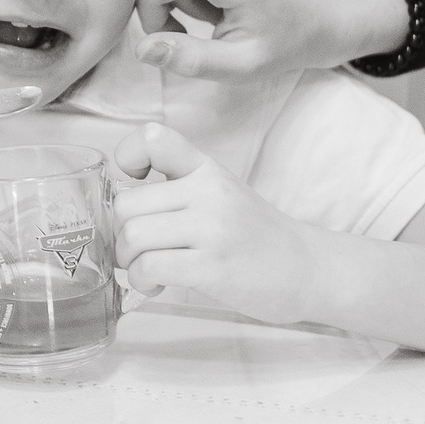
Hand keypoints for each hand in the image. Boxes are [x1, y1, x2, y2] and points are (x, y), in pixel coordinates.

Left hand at [110, 123, 310, 313]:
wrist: (305, 269)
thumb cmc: (255, 237)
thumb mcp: (222, 195)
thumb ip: (179, 190)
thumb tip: (121, 211)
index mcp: (206, 170)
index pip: (154, 138)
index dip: (128, 156)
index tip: (135, 182)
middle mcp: (208, 192)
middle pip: (126, 205)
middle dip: (119, 235)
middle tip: (137, 251)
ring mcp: (211, 228)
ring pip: (132, 237)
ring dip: (128, 262)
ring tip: (146, 270)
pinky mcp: (211, 266)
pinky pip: (149, 267)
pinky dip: (141, 280)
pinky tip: (156, 284)